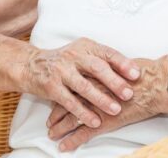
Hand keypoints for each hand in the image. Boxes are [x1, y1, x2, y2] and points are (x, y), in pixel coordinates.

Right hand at [21, 37, 141, 128]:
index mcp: (85, 46)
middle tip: (129, 93)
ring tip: (115, 109)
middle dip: (114, 82)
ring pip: (84, 87)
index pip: (107, 53)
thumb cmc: (65, 61)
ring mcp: (61, 71)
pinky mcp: (51, 87)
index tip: (136, 74)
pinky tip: (94, 121)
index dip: (122, 63)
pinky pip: (70, 102)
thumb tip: (133, 70)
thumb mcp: (83, 53)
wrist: (31, 65)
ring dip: (101, 99)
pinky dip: (83, 113)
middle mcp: (73, 56)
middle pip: (97, 68)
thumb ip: (102, 60)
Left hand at [46, 56, 167, 151]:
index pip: (72, 85)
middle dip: (57, 113)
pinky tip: (64, 146)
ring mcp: (97, 106)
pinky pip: (84, 133)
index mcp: (96, 75)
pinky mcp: (106, 121)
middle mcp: (92, 90)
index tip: (55, 100)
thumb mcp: (124, 65)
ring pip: (72, 118)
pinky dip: (73, 140)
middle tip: (49, 121)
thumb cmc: (146, 74)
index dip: (63, 94)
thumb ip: (111, 68)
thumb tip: (107, 69)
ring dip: (61, 128)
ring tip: (53, 134)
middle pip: (68, 102)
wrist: (158, 85)